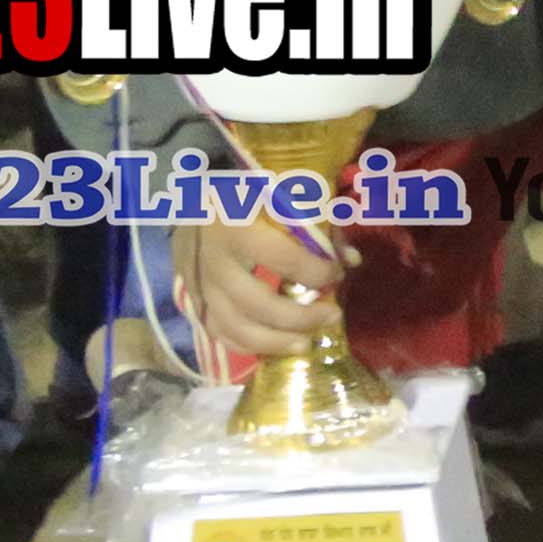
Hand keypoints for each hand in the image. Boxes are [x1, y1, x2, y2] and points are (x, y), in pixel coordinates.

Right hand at [180, 199, 345, 363]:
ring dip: (275, 341)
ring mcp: (200, 285)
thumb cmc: (247, 196)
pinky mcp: (194, 299)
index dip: (316, 272)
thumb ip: (319, 227)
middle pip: (256, 304)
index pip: (282, 258)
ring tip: (306, 343)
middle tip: (333, 315)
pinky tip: (275, 345)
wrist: (190, 201)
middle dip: (299, 317)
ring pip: (234, 327)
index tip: (337, 273)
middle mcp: (214, 260)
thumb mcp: (283, 198)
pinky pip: (217, 332)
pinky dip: (247, 345)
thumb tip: (352, 260)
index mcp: (236, 227)